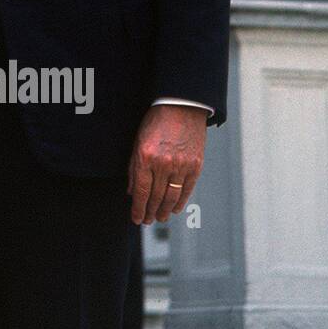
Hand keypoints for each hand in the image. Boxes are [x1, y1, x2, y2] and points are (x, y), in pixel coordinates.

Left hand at [127, 103, 206, 224]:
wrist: (181, 107)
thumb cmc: (156, 122)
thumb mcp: (138, 142)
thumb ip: (134, 168)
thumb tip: (132, 192)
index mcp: (145, 156)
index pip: (141, 191)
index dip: (138, 208)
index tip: (136, 219)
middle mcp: (163, 163)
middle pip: (156, 196)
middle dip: (150, 212)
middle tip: (147, 221)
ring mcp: (181, 165)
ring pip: (172, 196)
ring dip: (165, 210)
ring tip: (160, 218)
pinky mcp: (195, 165)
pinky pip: (187, 189)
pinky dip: (180, 201)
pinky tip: (175, 208)